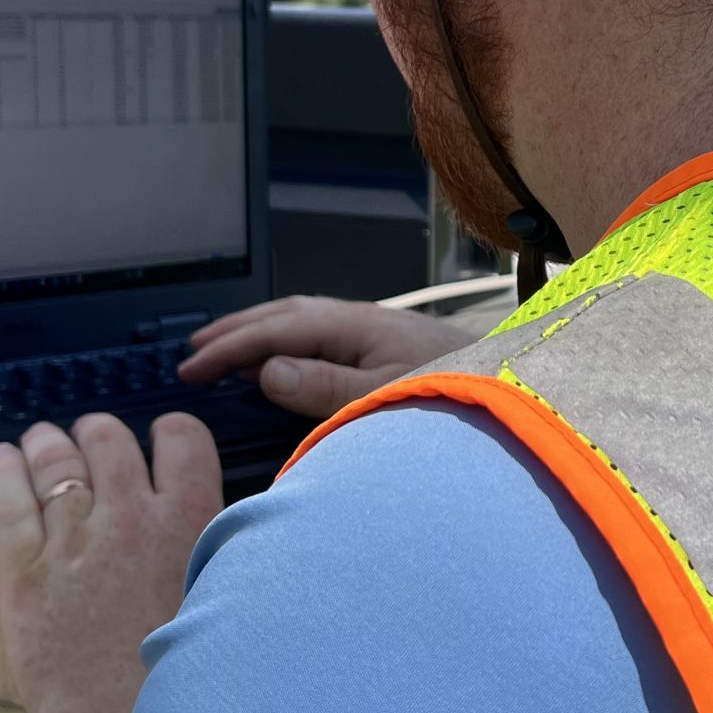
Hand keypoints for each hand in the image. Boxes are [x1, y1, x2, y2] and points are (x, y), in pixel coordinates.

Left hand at [0, 412, 220, 712]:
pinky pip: (8, 500)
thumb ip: (213, 550)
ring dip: (50, 444)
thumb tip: (210, 521)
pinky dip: (4, 471)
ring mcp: (71, 542)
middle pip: (110, 438)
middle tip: (97, 443)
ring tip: (46, 442)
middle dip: (102, 434)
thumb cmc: (180, 676)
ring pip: (55, 461)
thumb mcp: (220, 598)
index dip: (171, 432)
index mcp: (189, 523)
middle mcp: (129, 519)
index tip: (162, 440)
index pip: (182, 437)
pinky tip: (4, 459)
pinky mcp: (23, 570)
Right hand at [178, 294, 464, 416]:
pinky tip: (285, 360)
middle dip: (235, 331)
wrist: (521, 387)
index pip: (275, 331)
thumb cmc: (460, 393)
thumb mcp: (386, 398)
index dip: (228, 349)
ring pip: (301, 320)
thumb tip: (267, 371)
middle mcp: (363, 320)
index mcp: (357, 326)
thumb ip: (326, 387)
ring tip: (226, 350)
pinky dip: (288, 341)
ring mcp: (376, 330)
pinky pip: (321, 333)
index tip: (191, 369)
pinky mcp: (389, 344)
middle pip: (283, 315)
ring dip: (259, 331)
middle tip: (193, 352)